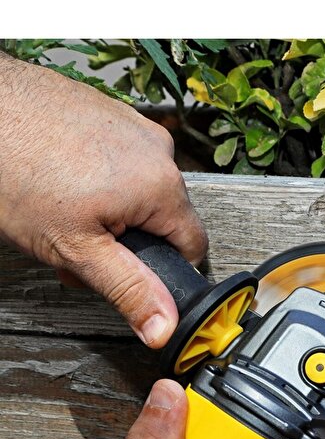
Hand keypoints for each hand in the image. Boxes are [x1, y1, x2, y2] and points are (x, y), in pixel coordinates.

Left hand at [0, 54, 207, 347]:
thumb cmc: (15, 167)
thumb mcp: (75, 249)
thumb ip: (128, 290)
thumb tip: (164, 326)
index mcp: (162, 185)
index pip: (194, 248)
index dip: (161, 271)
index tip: (128, 273)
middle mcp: (158, 150)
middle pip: (163, 218)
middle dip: (126, 242)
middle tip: (78, 247)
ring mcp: (135, 126)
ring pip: (140, 189)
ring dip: (109, 211)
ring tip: (63, 211)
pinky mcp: (112, 112)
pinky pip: (120, 159)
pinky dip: (97, 178)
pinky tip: (61, 181)